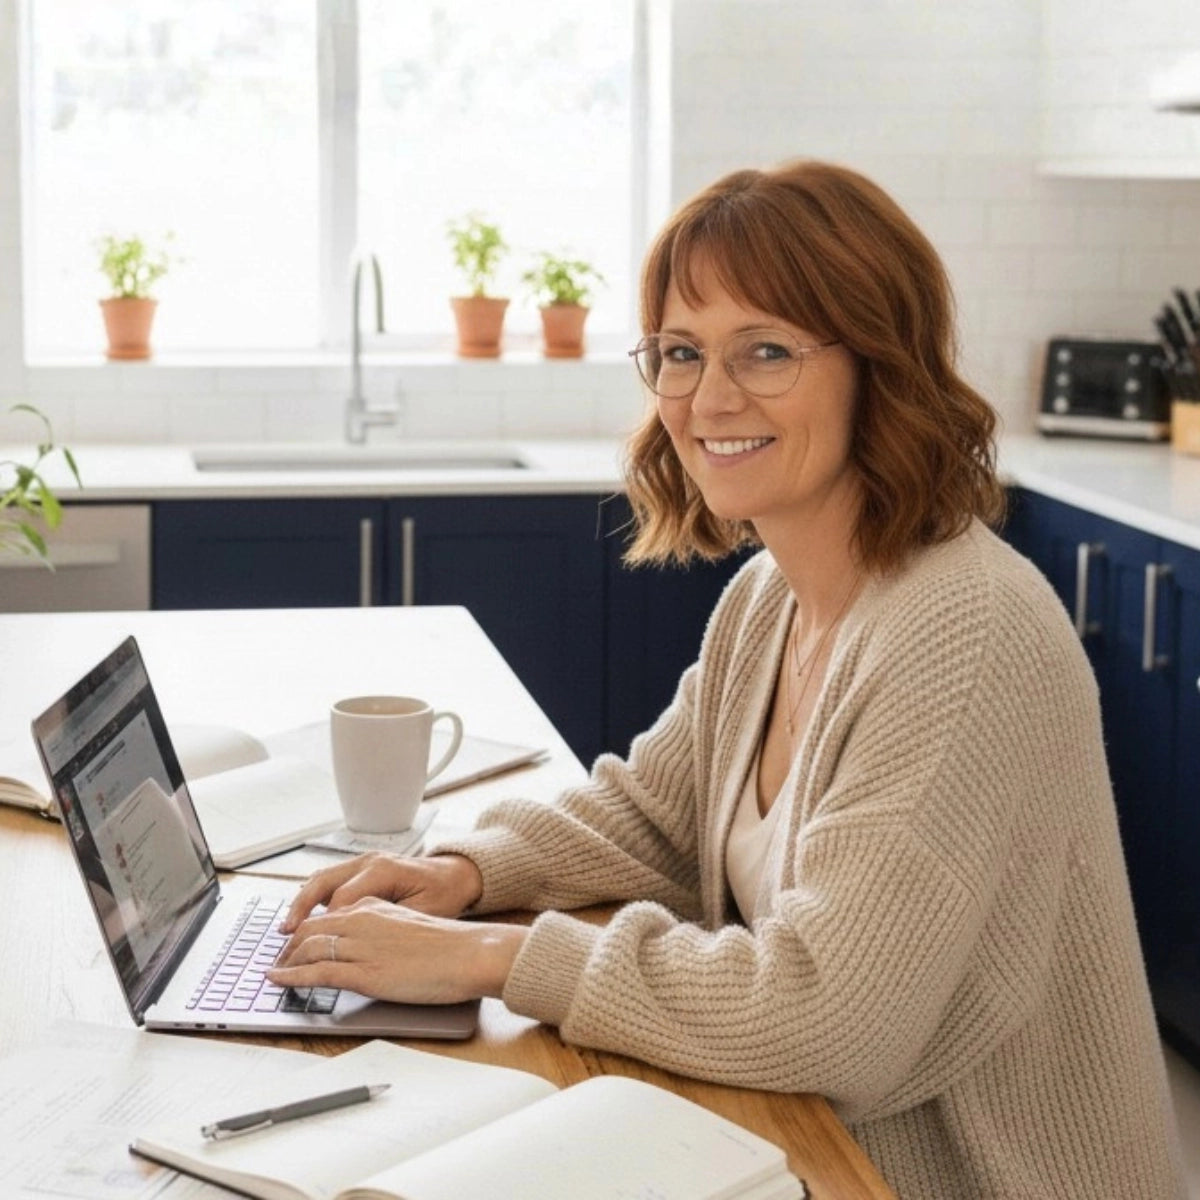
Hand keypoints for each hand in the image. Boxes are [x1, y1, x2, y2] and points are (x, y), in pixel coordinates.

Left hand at [267, 898, 526, 1003]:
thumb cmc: (449, 945)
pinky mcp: (363, 973)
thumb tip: (374, 944)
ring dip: (285, 961)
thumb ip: (385, 928)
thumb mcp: (411, 925)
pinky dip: (290, 977)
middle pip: (310, 928)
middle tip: (280, 959)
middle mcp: (362, 920)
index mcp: (374, 905)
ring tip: (274, 972)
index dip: (307, 929)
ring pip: (307, 948)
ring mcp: (360, 946)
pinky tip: (277, 981)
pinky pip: (315, 973)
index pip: (329, 913)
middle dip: (290, 945)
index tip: (297, 941)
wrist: (468, 953)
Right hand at [278, 852, 483, 932]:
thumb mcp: (423, 914)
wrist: (459, 875)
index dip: (323, 928)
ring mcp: (365, 861)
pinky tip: (308, 916)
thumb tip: (361, 947)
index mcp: (382, 870)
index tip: (309, 951)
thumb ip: (390, 926)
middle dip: (300, 909)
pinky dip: (316, 897)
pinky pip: (332, 879)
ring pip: (322, 878)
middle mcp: (369, 861)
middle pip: (322, 883)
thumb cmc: (445, 895)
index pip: (340, 901)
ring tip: (287, 928)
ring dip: (303, 902)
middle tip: (284, 935)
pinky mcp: (364, 868)